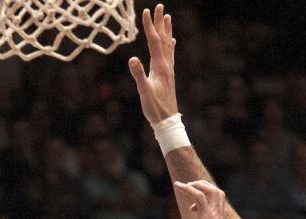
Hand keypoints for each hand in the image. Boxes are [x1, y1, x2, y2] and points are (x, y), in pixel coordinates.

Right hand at [128, 5, 178, 125]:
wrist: (167, 121)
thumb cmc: (155, 108)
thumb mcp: (144, 92)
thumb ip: (138, 75)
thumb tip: (132, 58)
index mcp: (160, 67)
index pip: (154, 42)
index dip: (149, 26)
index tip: (145, 11)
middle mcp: (166, 65)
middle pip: (163, 39)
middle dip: (160, 22)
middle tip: (159, 6)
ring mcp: (169, 70)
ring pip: (168, 45)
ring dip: (167, 30)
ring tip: (167, 18)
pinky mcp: (169, 76)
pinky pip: (170, 56)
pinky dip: (171, 45)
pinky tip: (172, 42)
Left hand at [174, 180, 226, 218]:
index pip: (216, 203)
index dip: (204, 199)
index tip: (191, 209)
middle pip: (217, 193)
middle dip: (203, 185)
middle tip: (188, 185)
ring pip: (211, 191)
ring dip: (196, 184)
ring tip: (181, 185)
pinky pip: (200, 197)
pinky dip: (189, 189)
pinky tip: (178, 187)